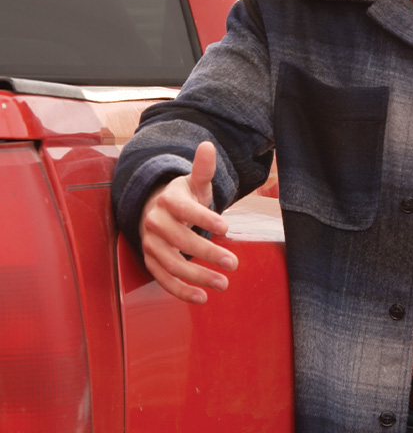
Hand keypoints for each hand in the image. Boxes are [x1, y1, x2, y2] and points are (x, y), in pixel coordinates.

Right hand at [139, 141, 237, 303]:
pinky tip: (202, 297)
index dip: (204, 218)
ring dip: (198, 277)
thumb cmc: (183, 196)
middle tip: (234, 263)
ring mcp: (150, 244)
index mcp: (168, 201)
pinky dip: (180, 291)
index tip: (226, 227)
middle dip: (208, 254)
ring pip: (172, 264)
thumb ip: (203, 168)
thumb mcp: (195, 182)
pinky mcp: (149, 261)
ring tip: (223, 283)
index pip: (185, 210)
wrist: (157, 208)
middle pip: (180, 241)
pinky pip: (163, 279)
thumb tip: (208, 145)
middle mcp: (155, 223)